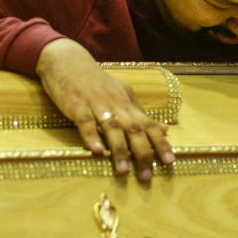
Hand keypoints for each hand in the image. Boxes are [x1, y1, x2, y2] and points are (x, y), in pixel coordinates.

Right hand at [36, 39, 173, 181]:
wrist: (67, 61)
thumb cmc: (96, 82)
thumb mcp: (122, 94)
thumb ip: (141, 113)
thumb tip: (165, 129)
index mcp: (127, 104)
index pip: (149, 125)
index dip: (160, 143)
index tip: (170, 162)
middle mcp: (116, 104)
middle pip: (134, 130)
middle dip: (143, 153)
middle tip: (147, 176)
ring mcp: (96, 104)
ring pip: (112, 128)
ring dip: (119, 150)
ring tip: (123, 171)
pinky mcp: (77, 105)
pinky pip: (85, 122)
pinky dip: (91, 136)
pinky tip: (97, 152)